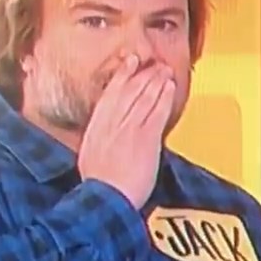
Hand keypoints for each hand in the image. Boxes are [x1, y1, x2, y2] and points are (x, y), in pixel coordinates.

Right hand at [79, 53, 176, 208]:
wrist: (107, 197)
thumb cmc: (99, 185)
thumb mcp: (90, 155)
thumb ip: (100, 137)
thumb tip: (106, 130)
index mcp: (97, 126)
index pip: (110, 93)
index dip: (122, 75)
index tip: (130, 62)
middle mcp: (112, 123)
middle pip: (130, 91)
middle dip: (144, 74)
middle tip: (154, 63)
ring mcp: (129, 129)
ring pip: (145, 98)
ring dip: (156, 81)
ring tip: (165, 71)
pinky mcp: (146, 138)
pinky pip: (157, 113)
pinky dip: (164, 98)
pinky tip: (170, 88)